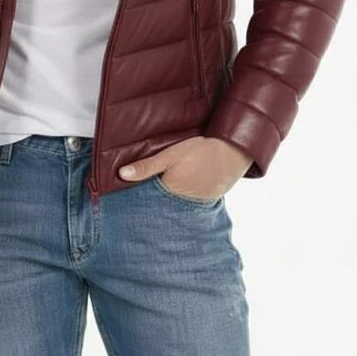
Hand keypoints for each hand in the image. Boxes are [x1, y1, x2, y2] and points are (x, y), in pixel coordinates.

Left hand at [117, 136, 252, 201]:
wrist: (235, 150)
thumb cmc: (201, 149)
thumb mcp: (170, 154)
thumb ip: (146, 167)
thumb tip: (121, 174)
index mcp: (170, 192)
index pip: (149, 201)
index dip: (140, 199)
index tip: (128, 202)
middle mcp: (183, 203)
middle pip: (163, 206)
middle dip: (155, 204)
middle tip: (142, 205)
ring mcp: (198, 204)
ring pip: (177, 206)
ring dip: (171, 203)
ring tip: (163, 200)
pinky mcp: (209, 201)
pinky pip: (192, 204)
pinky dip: (186, 201)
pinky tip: (182, 194)